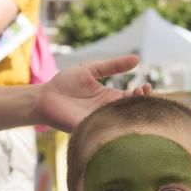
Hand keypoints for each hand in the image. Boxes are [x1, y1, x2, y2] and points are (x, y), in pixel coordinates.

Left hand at [35, 55, 149, 131]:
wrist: (44, 96)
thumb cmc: (65, 82)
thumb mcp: (91, 69)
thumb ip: (112, 66)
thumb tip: (137, 59)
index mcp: (110, 97)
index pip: (133, 97)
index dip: (142, 94)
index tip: (145, 87)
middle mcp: (108, 111)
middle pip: (130, 112)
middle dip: (140, 105)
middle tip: (142, 95)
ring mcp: (99, 121)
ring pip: (120, 123)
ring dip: (130, 117)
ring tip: (134, 105)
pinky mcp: (88, 129)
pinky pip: (104, 131)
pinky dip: (114, 127)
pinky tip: (121, 120)